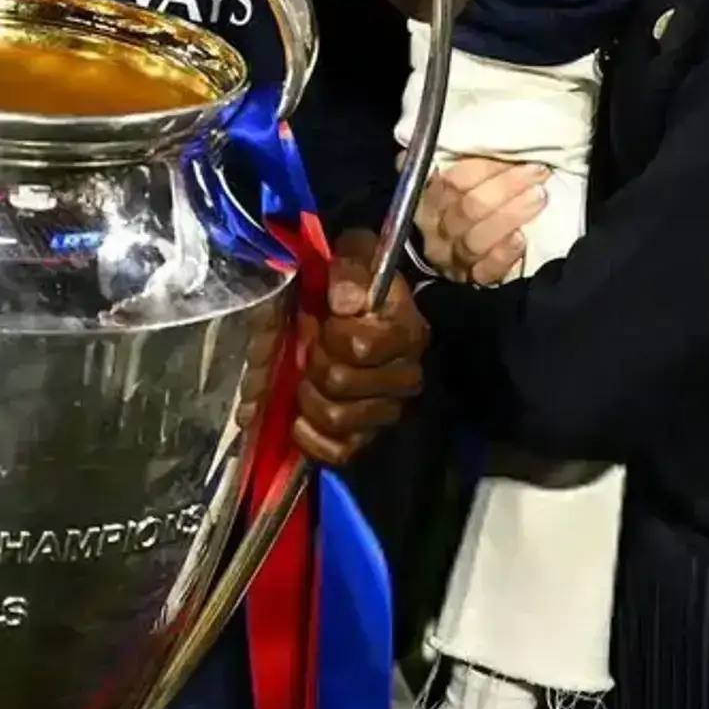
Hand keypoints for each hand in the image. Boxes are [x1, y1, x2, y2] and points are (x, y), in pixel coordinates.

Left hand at [293, 226, 427, 468]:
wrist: (358, 311)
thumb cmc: (355, 284)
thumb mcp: (354, 255)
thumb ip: (350, 269)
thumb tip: (344, 303)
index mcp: (407, 333)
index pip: (358, 347)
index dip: (331, 334)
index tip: (327, 318)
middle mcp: (406, 377)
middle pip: (340, 383)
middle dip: (313, 363)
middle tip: (311, 348)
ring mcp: (388, 410)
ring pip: (337, 418)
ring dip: (309, 397)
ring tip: (306, 378)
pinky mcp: (368, 436)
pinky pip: (340, 453)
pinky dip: (313, 441)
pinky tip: (300, 421)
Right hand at [416, 157, 547, 286]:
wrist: (482, 248)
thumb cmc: (480, 195)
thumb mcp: (466, 173)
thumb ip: (459, 155)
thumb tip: (460, 127)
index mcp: (427, 197)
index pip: (449, 181)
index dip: (483, 167)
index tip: (518, 155)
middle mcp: (435, 229)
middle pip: (466, 209)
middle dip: (505, 188)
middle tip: (537, 173)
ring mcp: (453, 258)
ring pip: (475, 238)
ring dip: (510, 215)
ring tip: (538, 198)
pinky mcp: (473, 280)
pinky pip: (484, 271)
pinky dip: (503, 254)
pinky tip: (521, 239)